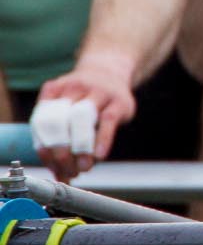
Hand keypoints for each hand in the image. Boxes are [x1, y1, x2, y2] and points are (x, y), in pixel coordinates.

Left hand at [35, 53, 138, 179]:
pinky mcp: (118, 101)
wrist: (111, 71)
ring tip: (83, 168)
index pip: (42, 123)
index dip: (45, 148)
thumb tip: (60, 174)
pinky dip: (102, 140)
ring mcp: (97, 92)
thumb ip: (61, 138)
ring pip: (82, 120)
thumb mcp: (68, 109)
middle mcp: (73, 88)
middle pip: (59, 122)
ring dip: (80, 148)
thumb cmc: (85, 98)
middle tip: (66, 170)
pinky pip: (108, 121)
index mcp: (54, 91)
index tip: (52, 167)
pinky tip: (99, 156)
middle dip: (60, 151)